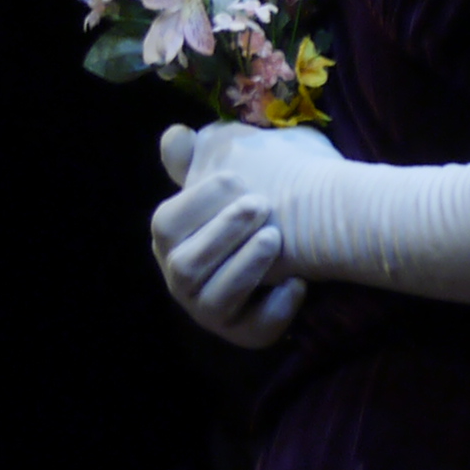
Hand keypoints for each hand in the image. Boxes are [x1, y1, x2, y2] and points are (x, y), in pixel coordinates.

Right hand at [149, 121, 331, 347]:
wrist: (303, 243)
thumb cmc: (257, 203)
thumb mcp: (230, 170)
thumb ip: (199, 155)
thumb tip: (176, 135)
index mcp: (173, 239)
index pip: (166, 224)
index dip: (198, 201)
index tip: (236, 179)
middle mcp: (182, 278)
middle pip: (185, 264)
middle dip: (223, 233)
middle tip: (262, 205)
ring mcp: (212, 310)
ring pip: (214, 298)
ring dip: (245, 267)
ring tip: (275, 239)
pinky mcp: (246, 334)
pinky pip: (254, 329)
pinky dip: (275, 308)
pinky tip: (298, 283)